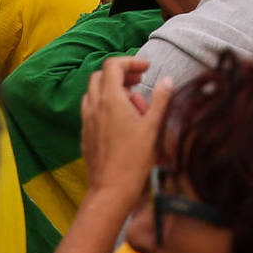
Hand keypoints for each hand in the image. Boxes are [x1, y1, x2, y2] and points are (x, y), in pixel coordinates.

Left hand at [80, 56, 172, 203]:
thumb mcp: (153, 127)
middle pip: (101, 75)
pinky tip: (120, 121)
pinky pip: (91, 109)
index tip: (146, 69)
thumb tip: (167, 80)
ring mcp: (87, 120)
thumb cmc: (134, 159)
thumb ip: (160, 100)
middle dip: (120, 74)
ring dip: (111, 89)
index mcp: (110, 99)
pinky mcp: (85, 134)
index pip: (113, 64)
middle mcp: (94, 106)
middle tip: (139, 83)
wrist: (111, 190)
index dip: (130, 61)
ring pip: (94, 92)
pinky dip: (104, 105)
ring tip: (131, 103)